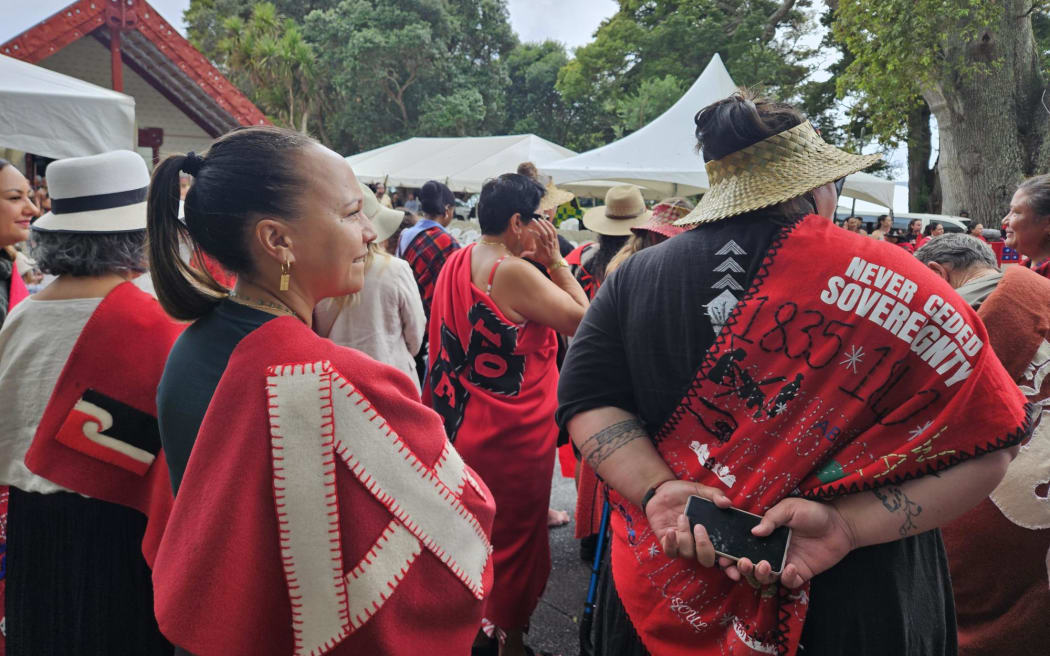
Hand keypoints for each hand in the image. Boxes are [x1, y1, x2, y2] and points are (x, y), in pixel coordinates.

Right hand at [520, 218, 559, 267]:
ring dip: (544, 224)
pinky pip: (554, 231)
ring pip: (549, 231)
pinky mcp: (556, 239)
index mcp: (542, 248)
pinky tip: (546, 221)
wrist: (555, 261)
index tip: (529, 230)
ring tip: (539, 219)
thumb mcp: (535, 258)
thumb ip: (527, 255)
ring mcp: (552, 241)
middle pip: (543, 233)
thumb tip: (520, 255)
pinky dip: (551, 226)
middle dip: (538, 226)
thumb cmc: (544, 259)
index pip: (537, 238)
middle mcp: (547, 244)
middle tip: (533, 220)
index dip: (533, 233)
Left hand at [645, 480, 731, 566]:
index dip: (729, 564)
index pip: (724, 555)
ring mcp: (683, 545)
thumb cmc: (684, 493)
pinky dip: (671, 543)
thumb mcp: (701, 491)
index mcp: (712, 534)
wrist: (662, 490)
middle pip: (706, 560)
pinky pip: (670, 552)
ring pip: (688, 554)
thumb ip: (715, 495)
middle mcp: (698, 543)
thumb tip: (727, 503)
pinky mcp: (667, 543)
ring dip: (685, 536)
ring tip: (682, 517)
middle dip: (704, 547)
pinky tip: (670, 530)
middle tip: (700, 527)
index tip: (730, 561)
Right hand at [721, 497, 855, 588]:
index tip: (723, 557)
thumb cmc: (813, 511)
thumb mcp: (790, 508)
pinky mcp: (799, 573)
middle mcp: (770, 550)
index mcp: (763, 534)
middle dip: (740, 568)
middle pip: (748, 565)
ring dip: (760, 574)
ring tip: (765, 565)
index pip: (741, 545)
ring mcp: (783, 562)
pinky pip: (787, 583)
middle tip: (743, 563)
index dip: (730, 553)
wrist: (840, 524)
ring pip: (764, 577)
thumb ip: (772, 518)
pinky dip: (786, 579)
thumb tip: (754, 531)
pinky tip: (791, 568)